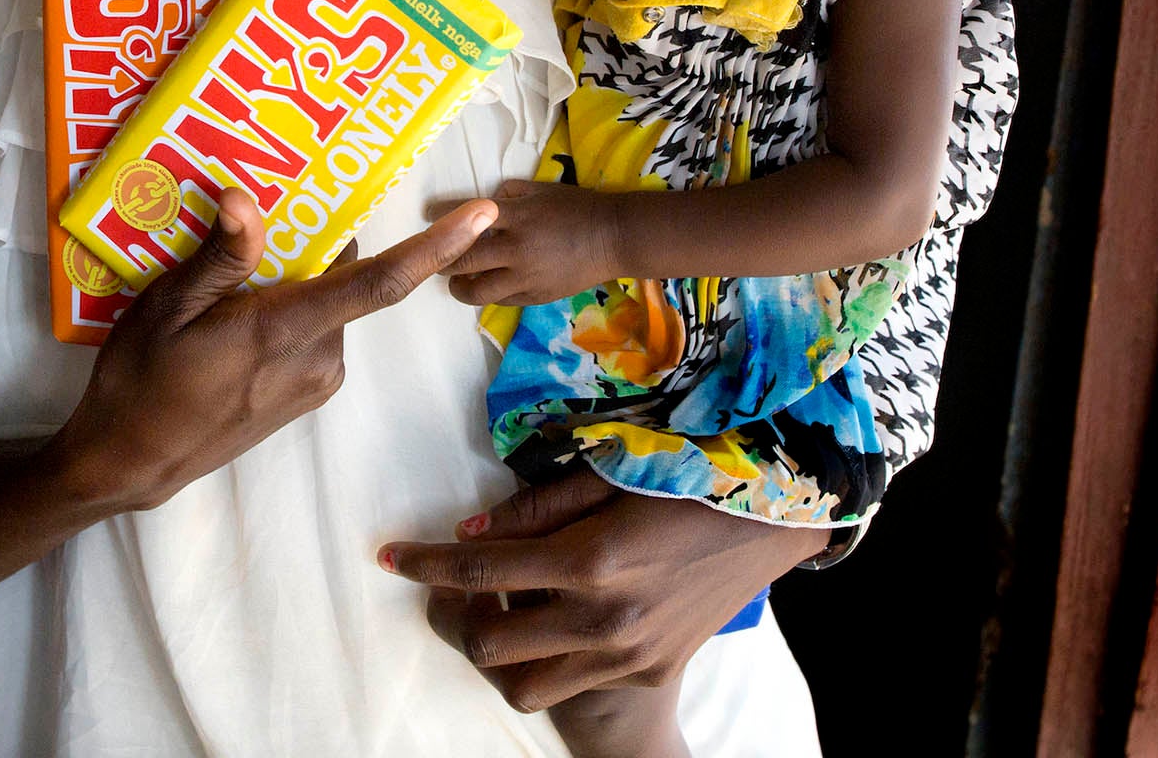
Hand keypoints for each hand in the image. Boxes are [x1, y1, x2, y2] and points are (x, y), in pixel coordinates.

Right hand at [59, 189, 494, 511]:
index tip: (483, 213)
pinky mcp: (308, 394)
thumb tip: (247, 198)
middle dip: (322, 239)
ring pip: (329, 301)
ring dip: (299, 276)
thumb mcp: (166, 307)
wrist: (131, 463)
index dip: (437, 247)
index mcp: (288, 331)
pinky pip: (315, 328)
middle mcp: (320, 358)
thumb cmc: (141, 380)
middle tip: (269, 206)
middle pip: (348, 277)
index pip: (381, 283)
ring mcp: (318, 380)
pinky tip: (237, 310)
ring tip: (231, 272)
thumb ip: (219, 257)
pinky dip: (292, 306)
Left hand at [378, 471, 817, 709]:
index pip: (479, 569)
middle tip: (456, 579)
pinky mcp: (646, 672)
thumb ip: (534, 508)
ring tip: (503, 604)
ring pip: (520, 683)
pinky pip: (569, 683)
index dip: (423, 563)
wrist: (768, 522)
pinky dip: (545, 656)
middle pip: (485, 641)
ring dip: (496, 647)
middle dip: (452, 612)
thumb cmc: (683, 479)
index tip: (389, 556)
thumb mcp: (607, 474)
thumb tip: (468, 530)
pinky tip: (554, 616)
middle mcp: (603, 618)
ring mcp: (626, 655)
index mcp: (589, 559)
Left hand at [443, 178, 625, 305]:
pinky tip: (485, 286)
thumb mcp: (540, 190)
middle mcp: (516, 249)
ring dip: (459, 286)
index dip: (441, 217)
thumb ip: (508, 194)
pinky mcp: (536, 297)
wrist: (613, 238)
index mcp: (516, 216)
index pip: (466, 216)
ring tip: (456, 281)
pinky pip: (501, 301)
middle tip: (434, 257)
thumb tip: (483, 204)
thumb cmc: (576, 207)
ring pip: (476, 290)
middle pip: (463, 260)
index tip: (425, 215)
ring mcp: (525, 277)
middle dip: (442, 259)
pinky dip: (487, 294)